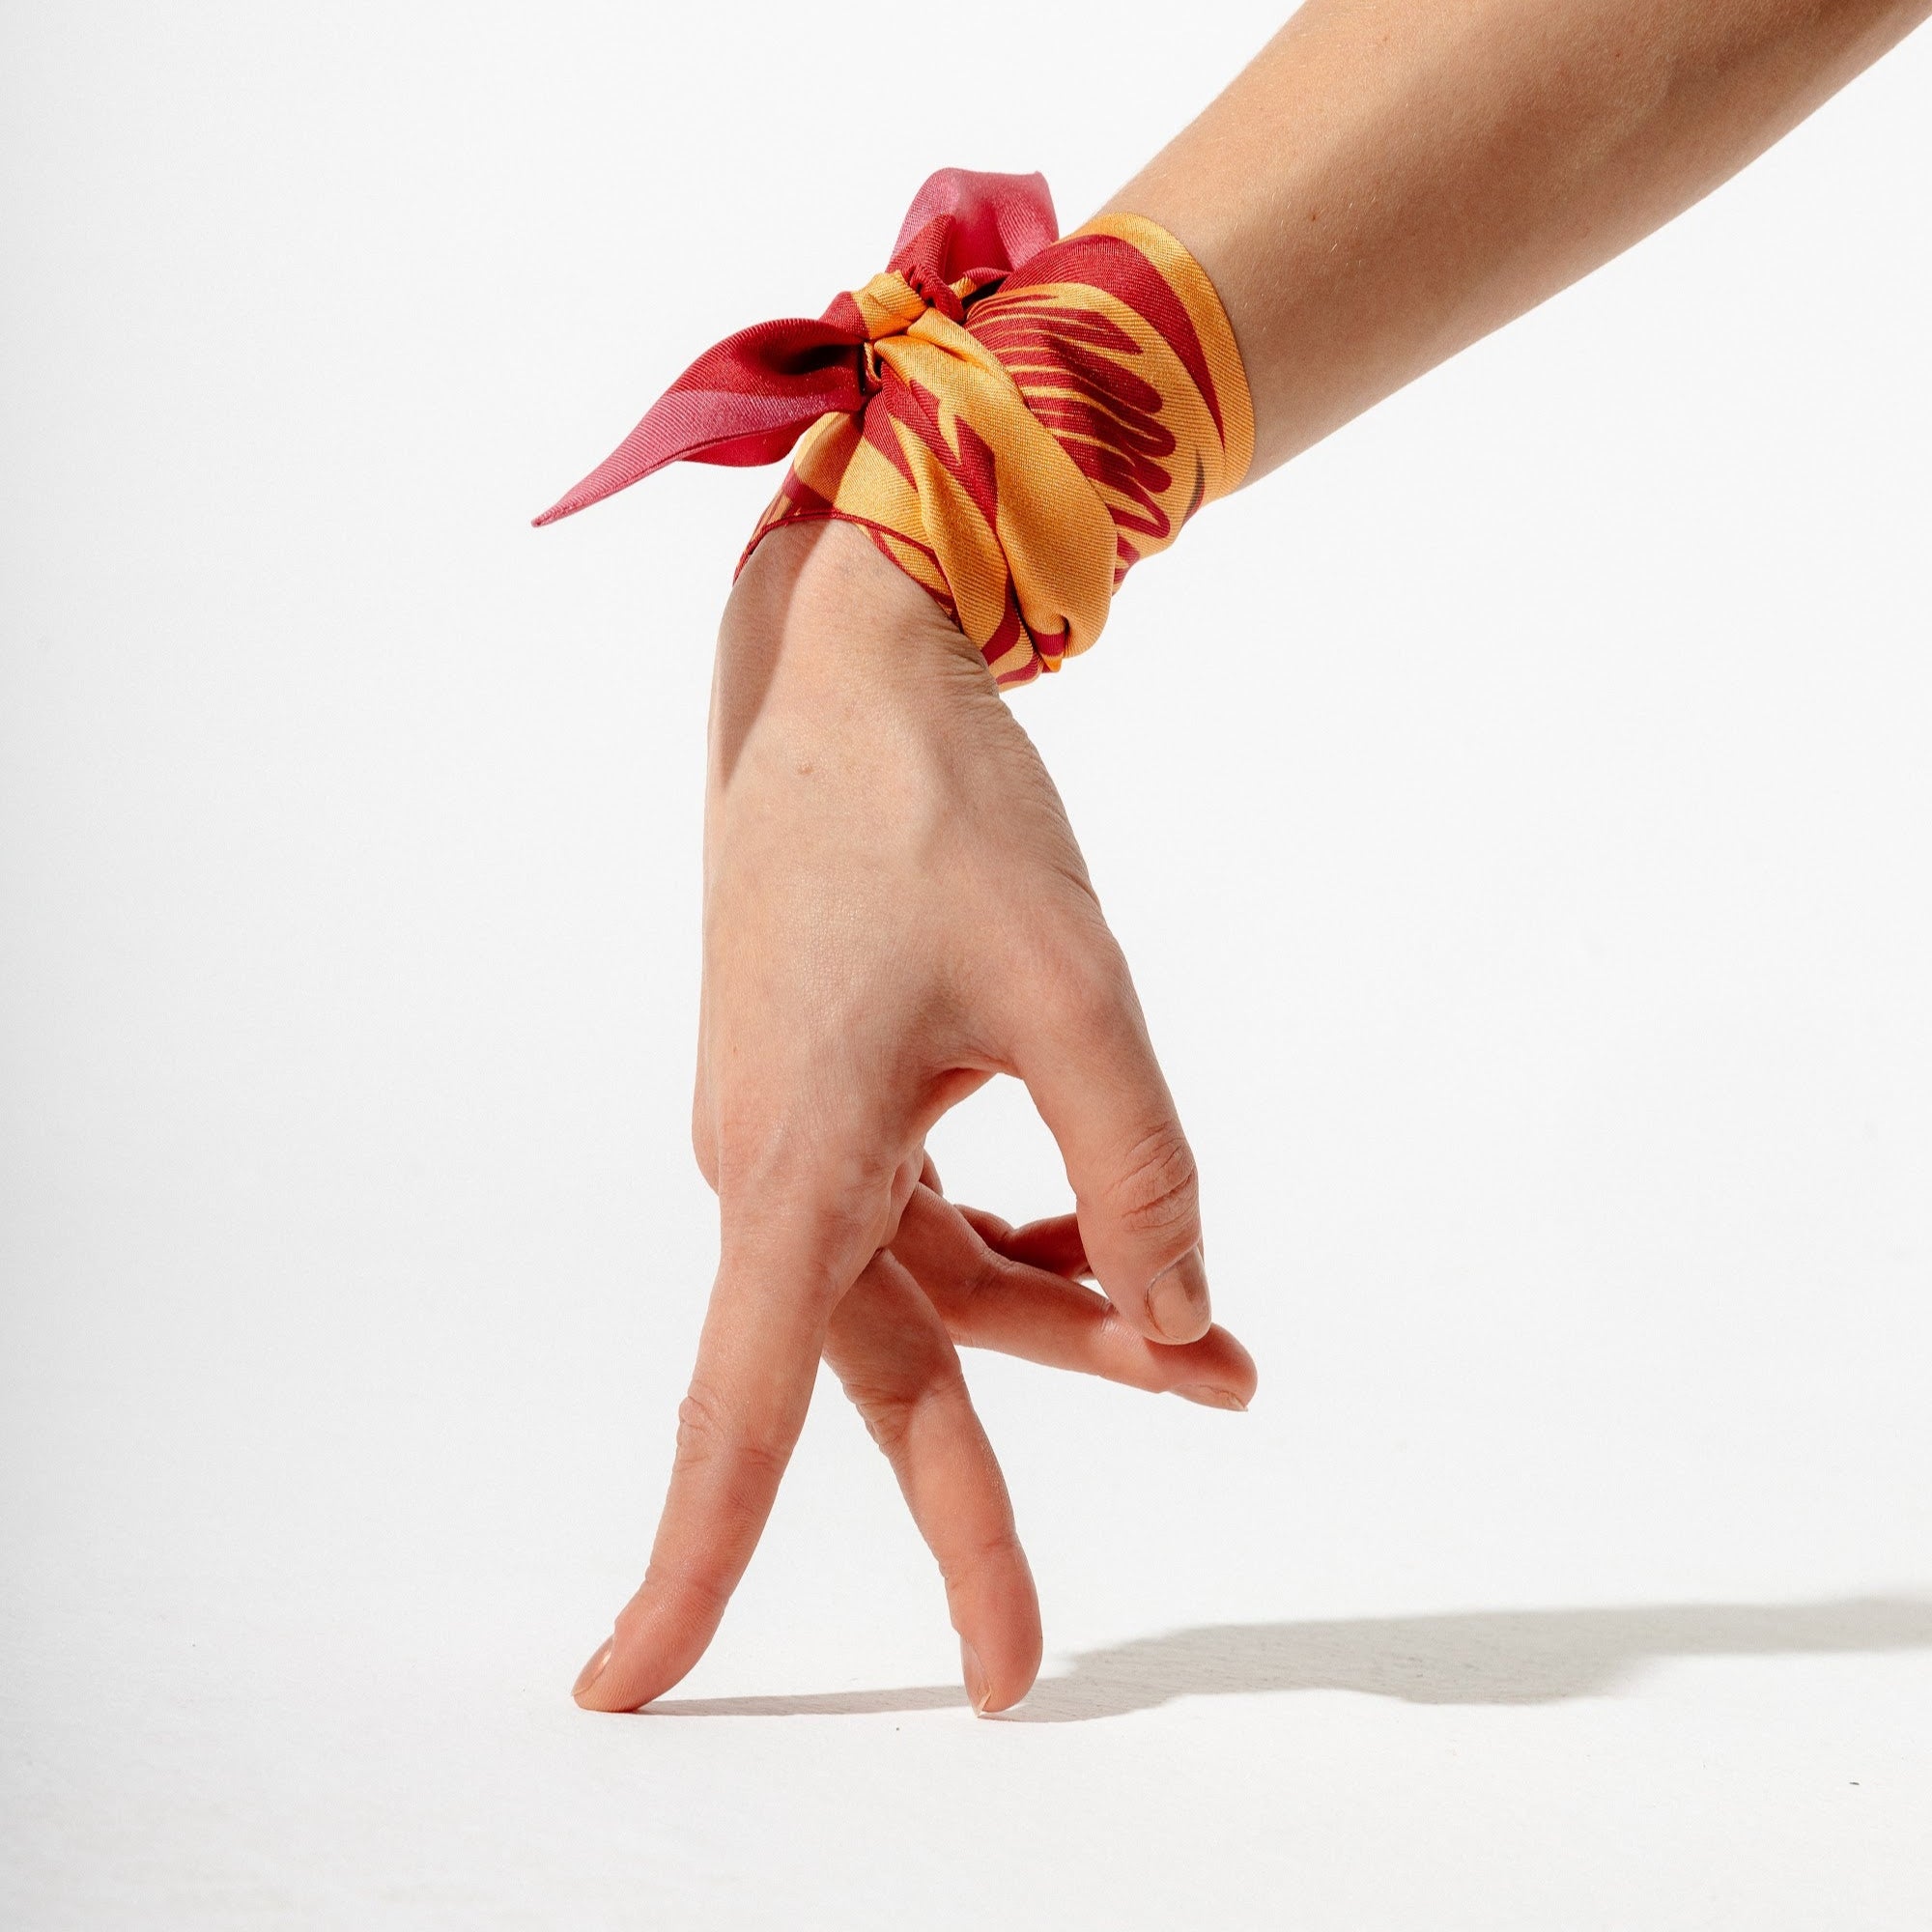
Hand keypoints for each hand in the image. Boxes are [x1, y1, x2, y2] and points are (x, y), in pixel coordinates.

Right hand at [571, 520, 1254, 1715]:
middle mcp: (771, 1173)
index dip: (689, 1565)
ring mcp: (796, 1138)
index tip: (625, 1690)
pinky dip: (1023, 1244)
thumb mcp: (1074, 995)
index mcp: (793, 1167)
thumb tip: (1180, 1320)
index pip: (741, 1411)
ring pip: (927, 1293)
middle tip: (1025, 1658)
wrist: (847, 675)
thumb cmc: (938, 816)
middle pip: (879, 1378)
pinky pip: (924, 1218)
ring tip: (1210, 1348)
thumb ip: (1136, 1174)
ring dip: (1060, 1326)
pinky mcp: (832, 1099)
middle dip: (976, 1500)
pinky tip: (1108, 1236)